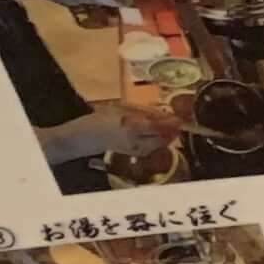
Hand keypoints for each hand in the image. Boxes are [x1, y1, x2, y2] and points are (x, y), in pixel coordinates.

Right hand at [37, 100, 178, 166]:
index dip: (171, 123)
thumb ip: (141, 111)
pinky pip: (151, 148)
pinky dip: (158, 141)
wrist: (83, 138)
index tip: (181, 118)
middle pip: (161, 138)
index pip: (157, 126)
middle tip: (179, 122)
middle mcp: (134, 140)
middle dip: (172, 131)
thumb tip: (163, 113)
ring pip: (158, 145)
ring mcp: (134, 149)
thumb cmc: (99, 120)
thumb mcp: (120, 109)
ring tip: (172, 128)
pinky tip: (160, 135)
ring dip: (167, 137)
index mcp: (130, 126)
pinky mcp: (133, 154)